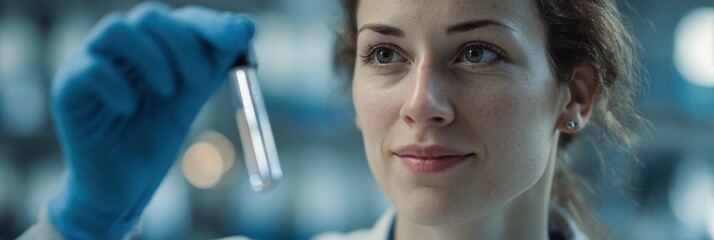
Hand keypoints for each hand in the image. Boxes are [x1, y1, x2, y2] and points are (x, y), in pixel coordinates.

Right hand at [47, 2, 253, 238]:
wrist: (125, 181)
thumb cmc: (157, 134)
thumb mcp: (194, 95)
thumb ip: (216, 61)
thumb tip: (247, 26)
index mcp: (154, 43)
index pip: (182, 18)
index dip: (211, 24)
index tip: (241, 37)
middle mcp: (123, 45)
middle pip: (150, 16)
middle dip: (183, 43)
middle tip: (200, 79)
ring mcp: (92, 60)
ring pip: (116, 29)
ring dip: (152, 58)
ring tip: (167, 93)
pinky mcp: (68, 87)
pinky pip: (89, 68)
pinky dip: (115, 85)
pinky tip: (128, 108)